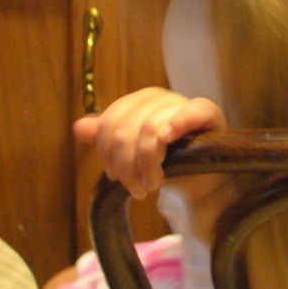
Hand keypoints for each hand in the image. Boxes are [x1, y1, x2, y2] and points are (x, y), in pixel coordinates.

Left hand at [73, 87, 221, 197]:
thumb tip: (79, 127)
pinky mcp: (208, 114)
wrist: (200, 178)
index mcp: (139, 103)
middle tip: (135, 190)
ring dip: (147, 163)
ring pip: (151, 128)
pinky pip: (192, 111)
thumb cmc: (166, 163)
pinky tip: (167, 140)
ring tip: (151, 186)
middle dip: (126, 165)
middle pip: (126, 128)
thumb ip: (108, 140)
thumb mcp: (132, 154)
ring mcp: (183, 104)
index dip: (106, 152)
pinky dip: (177, 123)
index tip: (114, 176)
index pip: (111, 120)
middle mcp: (159, 98)